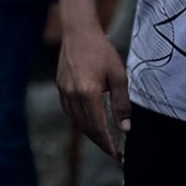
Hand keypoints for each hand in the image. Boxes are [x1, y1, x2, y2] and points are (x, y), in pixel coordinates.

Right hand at [56, 23, 130, 157]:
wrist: (78, 31)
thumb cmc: (101, 50)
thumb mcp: (118, 76)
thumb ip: (121, 103)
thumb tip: (125, 127)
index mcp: (88, 93)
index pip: (97, 127)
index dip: (106, 143)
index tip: (115, 154)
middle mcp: (73, 94)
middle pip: (85, 127)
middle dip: (98, 141)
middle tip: (110, 149)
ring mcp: (64, 90)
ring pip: (75, 120)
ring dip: (88, 131)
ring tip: (101, 137)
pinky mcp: (60, 85)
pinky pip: (69, 109)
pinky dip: (79, 119)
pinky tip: (87, 119)